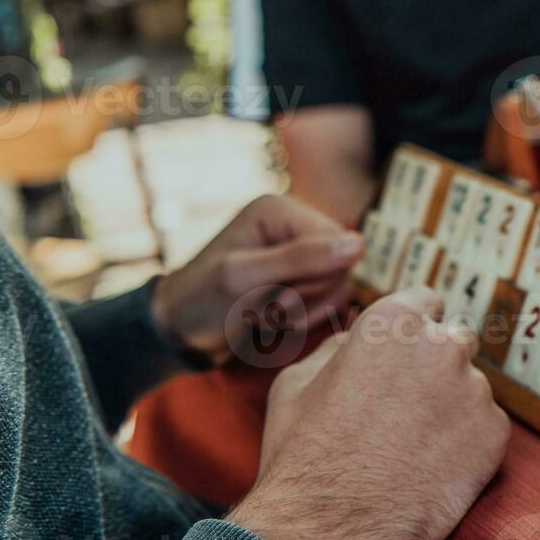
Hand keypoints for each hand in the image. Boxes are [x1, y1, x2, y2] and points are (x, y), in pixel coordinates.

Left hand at [150, 195, 364, 364]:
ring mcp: (300, 249)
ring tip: (263, 312)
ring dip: (301, 312)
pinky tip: (271, 316)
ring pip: (338, 289)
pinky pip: (329, 301)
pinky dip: (302, 318)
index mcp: (281, 209)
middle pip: (341, 269)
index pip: (338, 246)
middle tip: (262, 305)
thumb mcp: (245, 279)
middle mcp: (295, 223)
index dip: (312, 281)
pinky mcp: (302, 273)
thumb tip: (359, 245)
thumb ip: (301, 259)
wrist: (180, 331)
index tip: (267, 293)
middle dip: (304, 298)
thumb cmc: (201, 300)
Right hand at [229, 288, 510, 539]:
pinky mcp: (495, 435)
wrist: (328, 527)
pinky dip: (468, 445)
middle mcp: (442, 345)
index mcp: (393, 321)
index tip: (409, 354)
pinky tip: (431, 469)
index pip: (426, 301)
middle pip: (455, 342)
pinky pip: (486, 429)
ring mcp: (475, 390)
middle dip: (436, 366)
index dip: (415, 329)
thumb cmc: (303, 455)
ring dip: (452, 408)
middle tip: (409, 408)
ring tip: (412, 449)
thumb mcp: (297, 380)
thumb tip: (358, 339)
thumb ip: (340, 346)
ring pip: (471, 389)